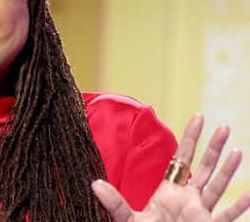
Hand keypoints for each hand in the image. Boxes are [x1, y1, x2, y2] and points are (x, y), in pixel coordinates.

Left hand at [92, 114, 249, 220]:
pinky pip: (228, 216)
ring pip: (218, 187)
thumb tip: (94, 184)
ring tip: (236, 150)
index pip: (182, 159)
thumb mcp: (127, 218)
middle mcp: (188, 199)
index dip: (190, 138)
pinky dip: (240, 206)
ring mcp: (200, 214)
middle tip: (222, 127)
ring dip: (228, 170)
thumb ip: (114, 202)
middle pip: (204, 168)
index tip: (198, 118)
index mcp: (169, 192)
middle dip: (213, 148)